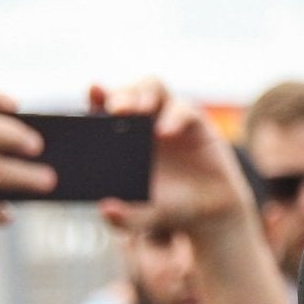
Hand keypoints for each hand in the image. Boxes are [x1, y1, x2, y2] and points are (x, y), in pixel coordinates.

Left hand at [91, 79, 252, 236]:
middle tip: (116, 110)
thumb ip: (126, 218)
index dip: (97, 96)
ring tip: (137, 111)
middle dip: (121, 95)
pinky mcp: (195, 123)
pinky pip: (184, 109)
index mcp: (120, 136)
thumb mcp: (145, 217)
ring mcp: (168, 117)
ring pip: (153, 86)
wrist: (209, 214)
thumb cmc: (169, 207)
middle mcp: (143, 121)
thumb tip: (106, 210)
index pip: (103, 106)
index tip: (93, 94)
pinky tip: (165, 132)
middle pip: (128, 91)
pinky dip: (174, 117)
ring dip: (142, 93)